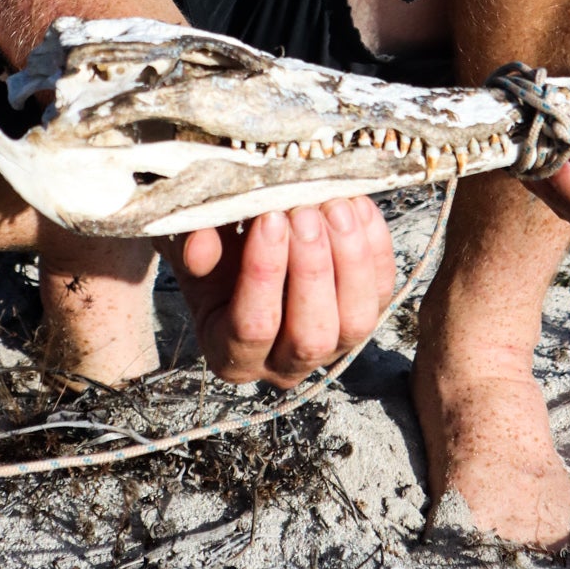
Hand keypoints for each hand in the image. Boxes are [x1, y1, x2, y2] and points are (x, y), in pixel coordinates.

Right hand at [161, 196, 396, 388]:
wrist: (240, 246)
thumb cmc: (212, 249)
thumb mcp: (186, 244)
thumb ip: (189, 245)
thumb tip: (200, 247)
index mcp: (230, 353)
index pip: (253, 327)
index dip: (264, 274)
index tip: (269, 218)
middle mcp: (284, 363)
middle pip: (311, 335)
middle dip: (311, 268)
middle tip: (303, 211)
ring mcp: (332, 345)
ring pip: (357, 321)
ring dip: (349, 258)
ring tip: (334, 206)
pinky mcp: (365, 315)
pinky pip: (383, 290)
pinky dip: (375, 246)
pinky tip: (355, 206)